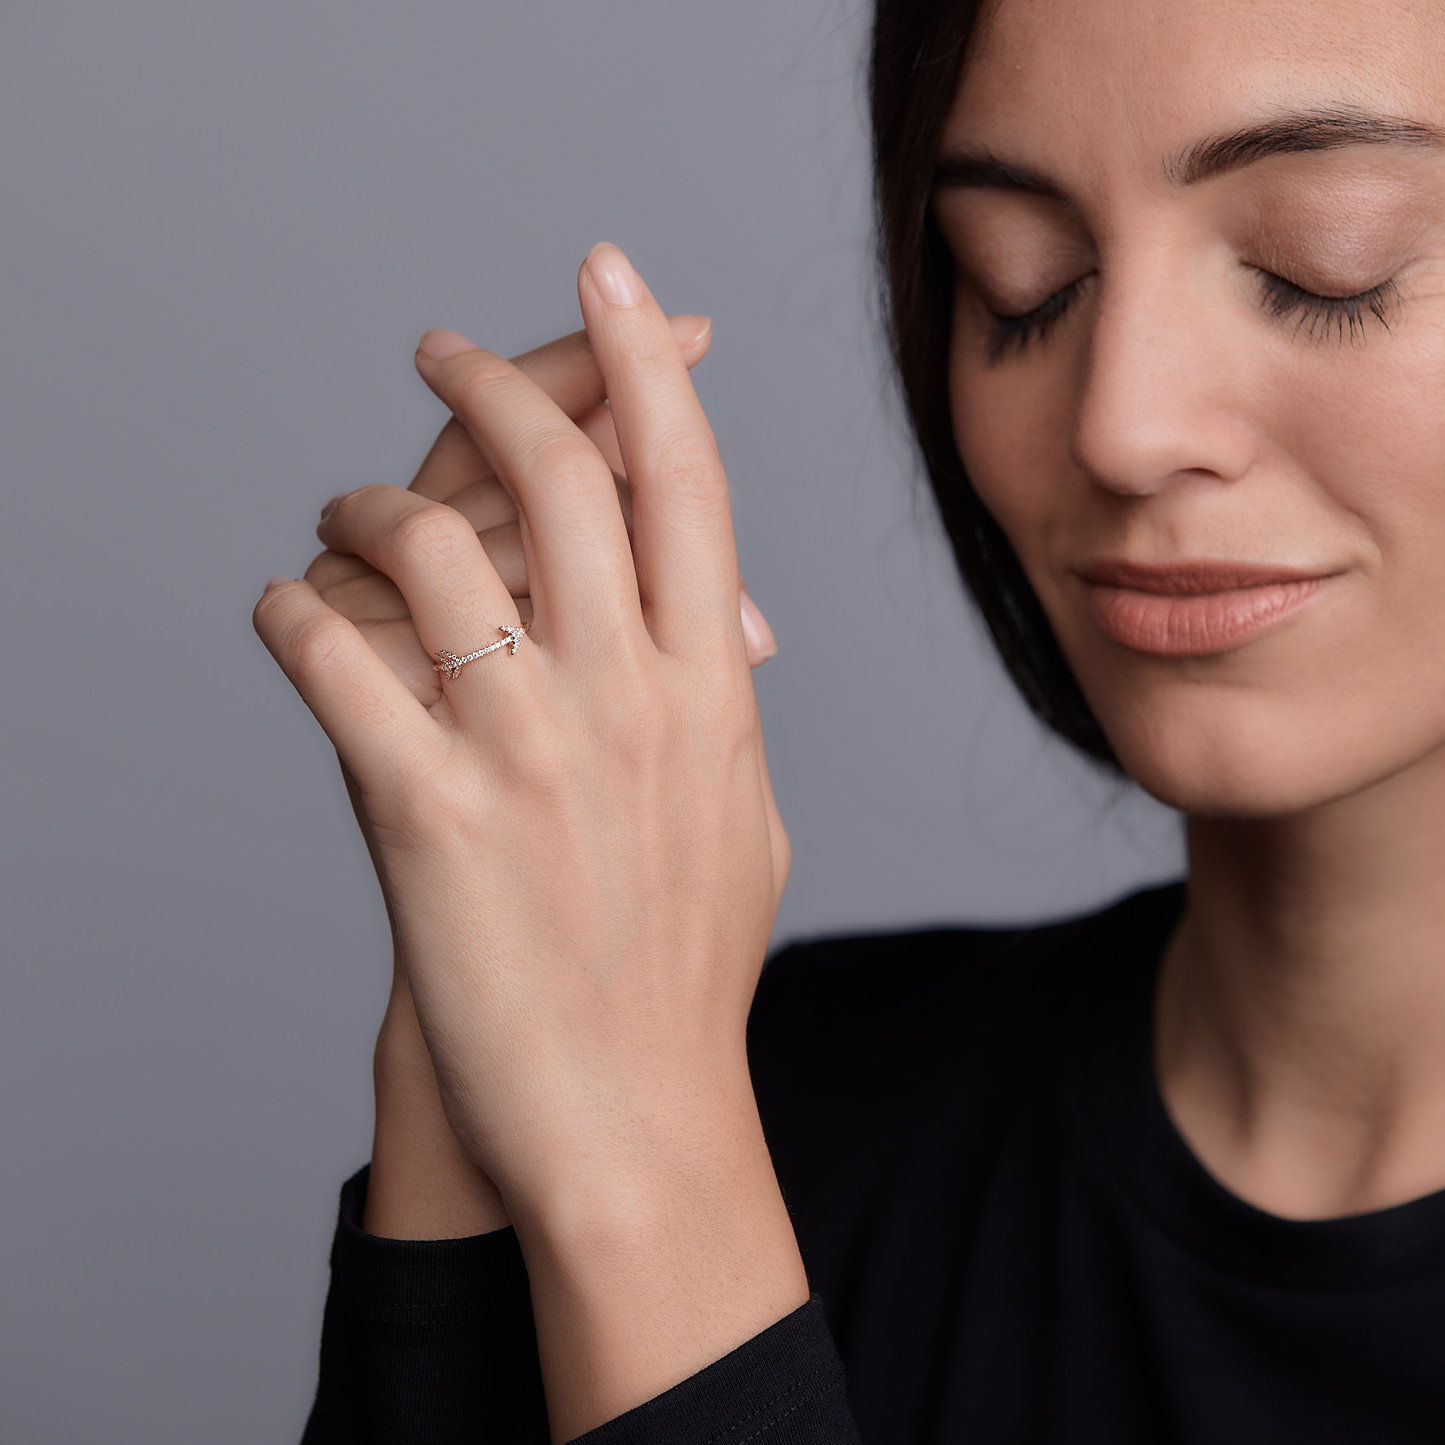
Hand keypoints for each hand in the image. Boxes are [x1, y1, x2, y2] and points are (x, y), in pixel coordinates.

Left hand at [255, 245, 806, 1434]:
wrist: (635, 1120)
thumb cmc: (684, 977)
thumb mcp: (741, 825)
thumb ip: (726, 716)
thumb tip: (729, 642)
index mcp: (711, 693)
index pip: (687, 483)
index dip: (649, 363)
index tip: (614, 276)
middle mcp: (630, 699)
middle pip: (559, 476)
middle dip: (495, 381)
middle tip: (443, 346)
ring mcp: (528, 749)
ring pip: (432, 545)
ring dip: (370, 502)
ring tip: (346, 509)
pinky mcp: (425, 812)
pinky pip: (334, 657)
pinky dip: (294, 611)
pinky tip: (286, 612)